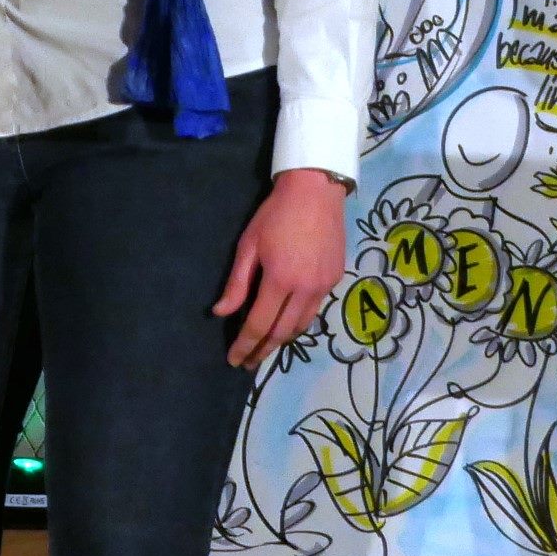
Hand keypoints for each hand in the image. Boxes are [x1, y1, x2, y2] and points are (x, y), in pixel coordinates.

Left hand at [214, 168, 349, 366]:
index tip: (234, 360)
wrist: (316, 193)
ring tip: (265, 347)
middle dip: (263, 350)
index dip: (245, 345)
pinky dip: (299, 322)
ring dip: (283, 339)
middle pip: (283, 332)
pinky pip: (315, 310)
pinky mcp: (336, 279)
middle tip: (248, 362)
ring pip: (302, 325)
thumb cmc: (274, 216)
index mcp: (281, 281)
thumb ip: (237, 284)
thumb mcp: (248, 246)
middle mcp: (307, 290)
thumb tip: (220, 312)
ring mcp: (325, 286)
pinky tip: (286, 323)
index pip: (259, 324)